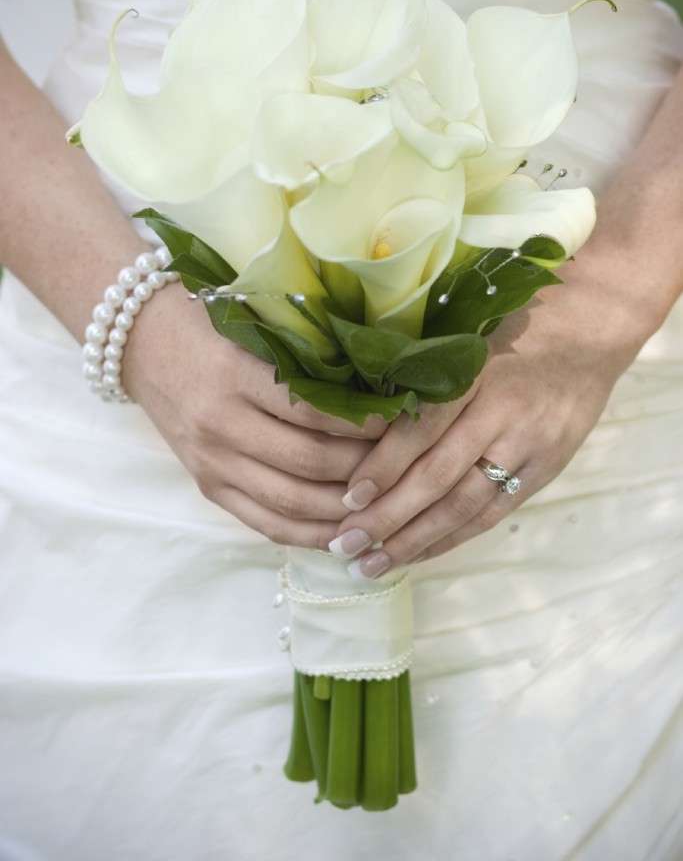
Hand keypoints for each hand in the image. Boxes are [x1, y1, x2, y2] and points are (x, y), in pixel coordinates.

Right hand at [123, 281, 384, 547]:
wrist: (140, 344)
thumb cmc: (208, 326)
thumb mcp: (252, 329)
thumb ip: (304, 359)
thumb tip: (377, 387)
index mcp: (235, 376)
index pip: (314, 412)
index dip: (365, 423)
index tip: (403, 419)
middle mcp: (221, 424)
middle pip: (309, 463)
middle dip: (365, 469)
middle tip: (404, 464)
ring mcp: (212, 463)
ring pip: (292, 502)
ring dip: (344, 509)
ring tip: (385, 502)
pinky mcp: (208, 487)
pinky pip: (267, 524)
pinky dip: (310, 534)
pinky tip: (345, 531)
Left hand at [329, 268, 648, 574]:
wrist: (586, 336)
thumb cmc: (509, 328)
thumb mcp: (462, 337)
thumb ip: (418, 376)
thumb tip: (354, 419)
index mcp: (474, 373)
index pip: (423, 428)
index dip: (384, 465)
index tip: (348, 497)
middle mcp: (501, 413)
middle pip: (439, 476)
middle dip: (389, 516)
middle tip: (346, 544)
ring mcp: (527, 446)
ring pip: (465, 504)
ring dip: (416, 539)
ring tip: (373, 564)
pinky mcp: (543, 470)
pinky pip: (492, 513)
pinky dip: (452, 537)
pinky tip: (417, 554)